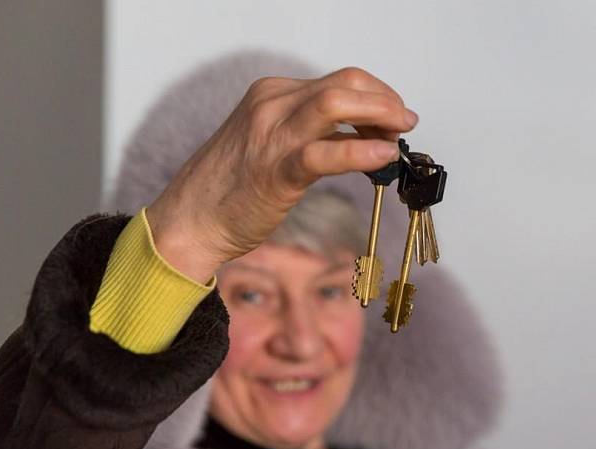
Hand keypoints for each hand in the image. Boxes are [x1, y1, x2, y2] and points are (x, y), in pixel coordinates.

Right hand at [146, 67, 417, 282]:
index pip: (339, 81)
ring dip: (380, 115)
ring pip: (336, 103)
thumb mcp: (274, 146)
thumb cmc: (233, 188)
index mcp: (271, 95)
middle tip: (405, 122)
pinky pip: (325, 152)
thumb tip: (366, 138)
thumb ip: (316, 136)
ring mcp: (271, 134)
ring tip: (400, 135)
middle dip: (385, 100)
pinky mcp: (275, 170)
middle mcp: (271, 104)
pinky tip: (383, 157)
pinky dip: (361, 152)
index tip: (393, 117)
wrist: (190, 221)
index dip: (376, 96)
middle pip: (345, 83)